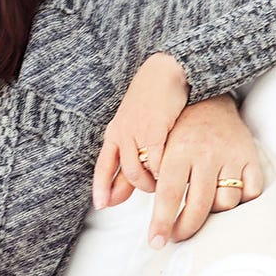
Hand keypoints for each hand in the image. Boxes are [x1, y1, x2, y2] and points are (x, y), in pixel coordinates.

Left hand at [92, 54, 188, 212]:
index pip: (103, 166)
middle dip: (142, 186)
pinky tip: (173, 170)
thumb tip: (122, 187)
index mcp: (116, 132)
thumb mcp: (138, 128)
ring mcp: (136, 131)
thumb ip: (133, 158)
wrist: (168, 70)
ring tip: (167, 180)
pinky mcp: (153, 129)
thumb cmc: (156, 100)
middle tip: (157, 188)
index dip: (101, 187)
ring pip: (139, 171)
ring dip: (153, 182)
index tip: (102, 205)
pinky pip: (156, 161)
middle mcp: (121, 133)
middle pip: (127, 174)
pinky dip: (164, 171)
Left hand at [94, 93, 263, 246]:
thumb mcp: (146, 143)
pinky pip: (251, 191)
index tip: (156, 241)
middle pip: (198, 205)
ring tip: (200, 210)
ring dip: (213, 213)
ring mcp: (230, 155)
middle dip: (185, 229)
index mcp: (178, 150)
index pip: (169, 195)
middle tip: (176, 237)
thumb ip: (125, 175)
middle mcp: (205, 153)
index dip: (162, 223)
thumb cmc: (173, 125)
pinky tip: (226, 199)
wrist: (207, 94)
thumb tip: (104, 203)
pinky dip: (241, 201)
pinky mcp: (250, 156)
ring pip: (225, 202)